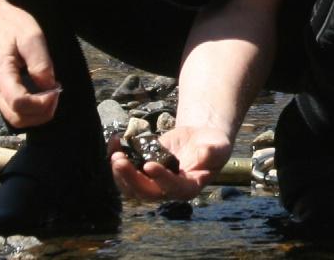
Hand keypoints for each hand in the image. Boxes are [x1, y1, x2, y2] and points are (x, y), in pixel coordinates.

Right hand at [0, 0, 60, 128]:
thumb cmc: (8, 24)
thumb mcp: (31, 36)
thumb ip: (41, 63)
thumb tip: (49, 87)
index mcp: (0, 73)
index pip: (19, 103)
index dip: (41, 103)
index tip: (55, 89)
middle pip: (16, 118)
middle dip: (41, 114)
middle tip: (55, 95)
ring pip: (14, 118)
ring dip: (35, 114)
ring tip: (50, 95)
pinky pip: (12, 108)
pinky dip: (29, 109)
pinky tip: (40, 93)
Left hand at [109, 125, 233, 201]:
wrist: (200, 141)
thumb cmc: (212, 145)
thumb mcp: (219, 146)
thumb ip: (213, 151)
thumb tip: (203, 154)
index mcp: (188, 187)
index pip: (173, 188)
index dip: (161, 178)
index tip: (149, 164)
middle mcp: (168, 190)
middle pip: (145, 192)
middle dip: (130, 178)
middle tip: (119, 160)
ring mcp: (153, 182)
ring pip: (131, 187)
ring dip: (119, 174)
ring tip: (115, 153)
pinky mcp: (143, 172)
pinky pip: (126, 172)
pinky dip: (117, 159)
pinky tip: (115, 142)